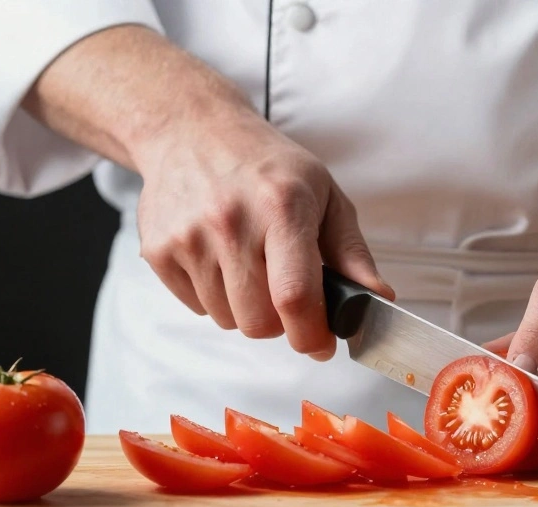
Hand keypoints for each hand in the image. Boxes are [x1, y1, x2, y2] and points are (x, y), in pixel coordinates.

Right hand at [133, 111, 393, 359]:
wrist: (192, 130)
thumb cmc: (268, 166)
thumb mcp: (324, 196)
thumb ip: (352, 254)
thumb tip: (378, 300)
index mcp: (282, 207)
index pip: (295, 296)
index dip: (312, 335)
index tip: (322, 345)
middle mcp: (232, 222)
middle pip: (259, 322)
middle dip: (281, 323)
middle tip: (286, 293)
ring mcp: (189, 237)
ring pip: (228, 320)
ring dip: (246, 309)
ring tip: (250, 265)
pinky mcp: (159, 250)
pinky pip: (197, 307)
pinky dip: (215, 297)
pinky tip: (220, 258)